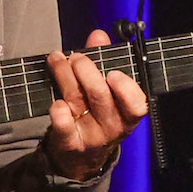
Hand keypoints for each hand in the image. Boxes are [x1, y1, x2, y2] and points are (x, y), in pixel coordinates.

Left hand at [44, 29, 148, 181]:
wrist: (80, 156)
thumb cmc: (96, 114)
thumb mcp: (106, 90)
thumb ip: (103, 60)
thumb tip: (99, 35)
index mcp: (128, 113)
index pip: (136, 104)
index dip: (125, 88)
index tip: (112, 73)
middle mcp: (112, 126)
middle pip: (100, 96)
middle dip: (85, 70)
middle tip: (76, 57)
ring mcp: (91, 136)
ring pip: (78, 101)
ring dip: (65, 76)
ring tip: (56, 59)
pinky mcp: (70, 144)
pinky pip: (64, 127)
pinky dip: (58, 112)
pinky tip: (55, 102)